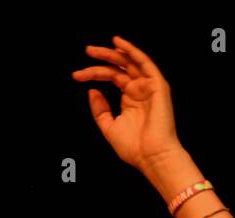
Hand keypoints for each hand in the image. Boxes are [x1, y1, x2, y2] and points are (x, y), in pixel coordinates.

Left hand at [72, 36, 183, 174]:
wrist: (152, 157)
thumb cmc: (134, 148)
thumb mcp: (109, 127)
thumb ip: (100, 110)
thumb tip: (92, 91)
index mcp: (130, 99)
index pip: (111, 77)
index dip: (94, 74)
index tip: (76, 75)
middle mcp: (139, 90)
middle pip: (119, 67)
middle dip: (102, 58)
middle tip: (86, 51)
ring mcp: (149, 87)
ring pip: (129, 62)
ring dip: (113, 52)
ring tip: (94, 49)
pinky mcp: (157, 86)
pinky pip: (145, 63)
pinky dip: (132, 51)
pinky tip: (118, 43)